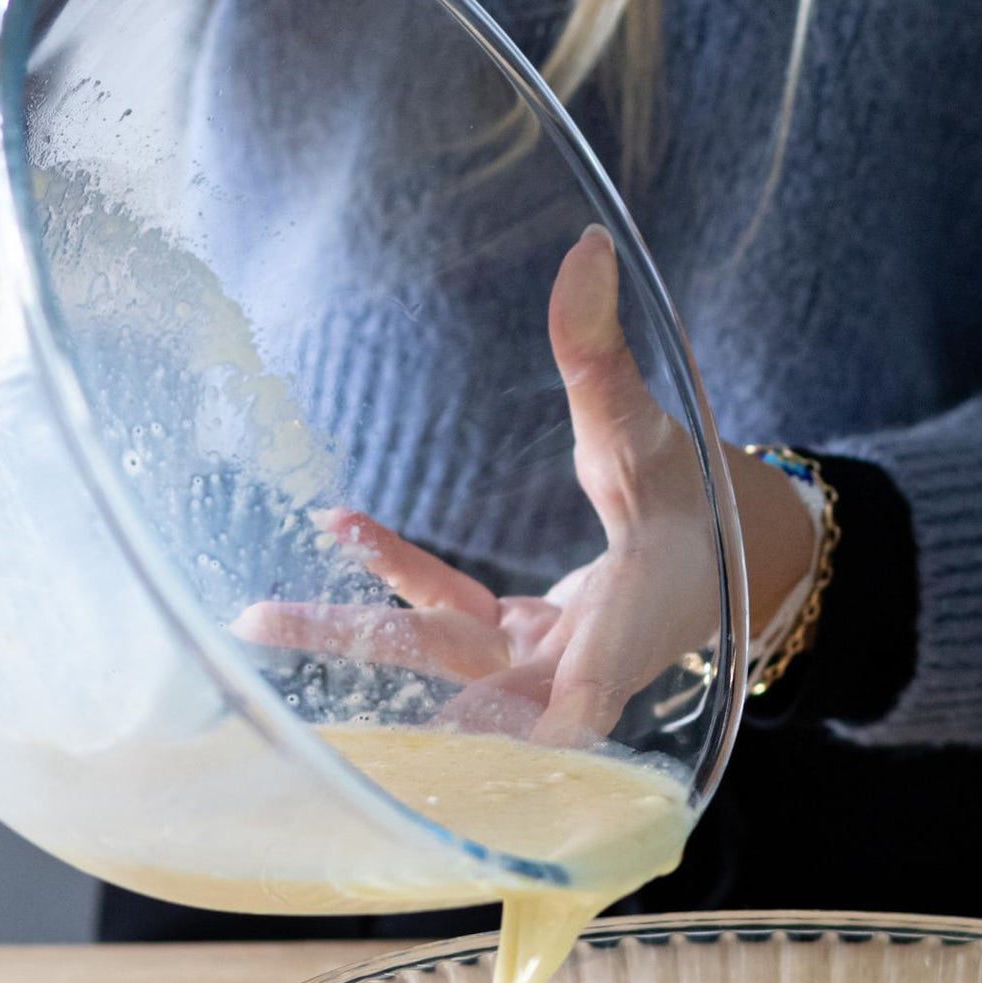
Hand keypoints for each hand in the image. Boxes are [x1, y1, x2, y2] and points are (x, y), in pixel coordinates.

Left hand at [236, 229, 817, 741]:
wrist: (723, 567)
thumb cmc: (696, 506)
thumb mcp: (653, 429)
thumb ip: (606, 356)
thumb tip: (587, 250)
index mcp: (638, 619)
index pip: (598, 679)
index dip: (559, 711)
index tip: (509, 732)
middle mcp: (579, 661)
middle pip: (471, 674)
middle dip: (371, 654)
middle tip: (273, 630)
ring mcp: (541, 662)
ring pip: (437, 655)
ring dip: (351, 635)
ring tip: (258, 615)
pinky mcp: (515, 650)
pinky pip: (443, 619)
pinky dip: (394, 578)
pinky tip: (338, 527)